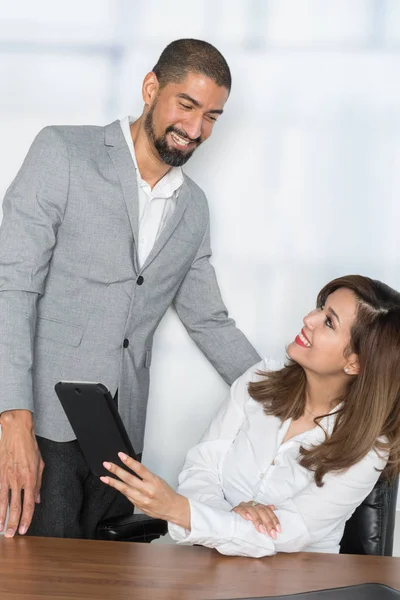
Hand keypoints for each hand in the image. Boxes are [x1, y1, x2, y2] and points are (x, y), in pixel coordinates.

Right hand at [0, 410, 43, 536]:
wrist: (17, 432)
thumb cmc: (30, 447)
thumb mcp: (40, 464)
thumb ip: (38, 484)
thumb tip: (37, 499)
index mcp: (31, 479)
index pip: (29, 504)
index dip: (26, 518)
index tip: (23, 529)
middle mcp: (18, 480)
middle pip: (16, 506)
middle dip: (13, 523)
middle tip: (10, 535)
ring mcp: (7, 477)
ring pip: (3, 501)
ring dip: (2, 517)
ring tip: (0, 528)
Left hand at [100, 453, 190, 528]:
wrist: (172, 508)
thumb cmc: (166, 493)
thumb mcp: (158, 480)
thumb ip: (145, 476)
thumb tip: (132, 470)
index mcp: (153, 481)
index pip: (139, 469)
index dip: (129, 461)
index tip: (121, 455)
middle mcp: (147, 490)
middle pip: (128, 479)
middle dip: (116, 471)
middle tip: (107, 465)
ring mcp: (141, 499)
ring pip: (124, 489)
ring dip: (113, 482)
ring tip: (104, 477)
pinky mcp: (138, 506)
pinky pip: (127, 496)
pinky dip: (121, 490)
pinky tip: (115, 486)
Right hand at [232, 501, 280, 538]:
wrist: (230, 518)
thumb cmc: (245, 519)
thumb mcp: (256, 516)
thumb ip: (264, 513)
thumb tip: (273, 507)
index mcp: (258, 506)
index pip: (268, 511)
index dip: (274, 520)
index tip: (279, 530)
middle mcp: (252, 504)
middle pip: (262, 511)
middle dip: (268, 523)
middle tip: (272, 534)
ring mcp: (244, 506)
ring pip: (253, 510)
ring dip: (258, 520)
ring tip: (262, 530)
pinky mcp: (236, 509)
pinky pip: (241, 510)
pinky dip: (245, 513)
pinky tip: (248, 518)